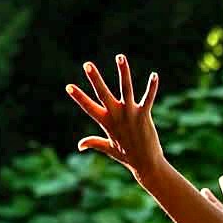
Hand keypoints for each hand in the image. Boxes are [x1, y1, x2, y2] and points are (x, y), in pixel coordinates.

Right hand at [66, 55, 162, 178]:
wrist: (146, 165)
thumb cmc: (127, 156)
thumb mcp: (108, 148)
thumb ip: (94, 142)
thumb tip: (79, 145)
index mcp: (106, 122)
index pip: (89, 107)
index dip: (79, 97)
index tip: (68, 87)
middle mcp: (117, 116)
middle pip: (103, 94)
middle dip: (95, 79)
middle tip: (87, 64)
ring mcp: (130, 115)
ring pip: (126, 89)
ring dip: (123, 72)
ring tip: (120, 57)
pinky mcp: (144, 116)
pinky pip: (148, 98)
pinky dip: (151, 87)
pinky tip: (154, 75)